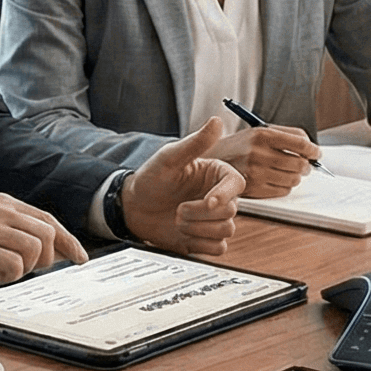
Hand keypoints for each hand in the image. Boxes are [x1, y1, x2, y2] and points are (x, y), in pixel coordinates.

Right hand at [0, 193, 85, 291]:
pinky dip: (9, 276)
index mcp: (1, 203)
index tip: (80, 257)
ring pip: (36, 249)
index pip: (48, 219)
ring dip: (26, 268)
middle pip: (48, 234)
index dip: (69, 240)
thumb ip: (8, 229)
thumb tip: (41, 249)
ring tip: (4, 272)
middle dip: (48, 258)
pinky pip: (14, 265)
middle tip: (29, 271)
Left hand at [122, 118, 246, 255]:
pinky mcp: (206, 239)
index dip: (225, 195)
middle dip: (200, 214)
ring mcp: (213, 220)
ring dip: (197, 229)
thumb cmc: (151, 179)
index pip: (236, 184)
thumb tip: (217, 121)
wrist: (134, 207)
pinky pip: (217, 249)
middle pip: (231, 211)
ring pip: (225, 231)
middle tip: (177, 209)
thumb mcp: (169, 158)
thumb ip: (194, 143)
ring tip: (177, 220)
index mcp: (216, 175)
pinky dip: (199, 244)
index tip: (208, 201)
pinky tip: (184, 235)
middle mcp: (219, 197)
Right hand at [209, 124, 320, 198]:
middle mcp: (258, 153)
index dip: (313, 150)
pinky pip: (283, 191)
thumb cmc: (240, 146)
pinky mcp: (253, 188)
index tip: (316, 153)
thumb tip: (311, 147)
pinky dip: (285, 186)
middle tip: (305, 164)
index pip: (299, 143)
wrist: (212, 160)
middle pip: (299, 163)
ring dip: (296, 177)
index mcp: (262, 135)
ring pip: (293, 179)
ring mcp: (255, 172)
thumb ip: (286, 135)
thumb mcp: (258, 131)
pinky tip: (277, 180)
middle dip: (306, 165)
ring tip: (289, 172)